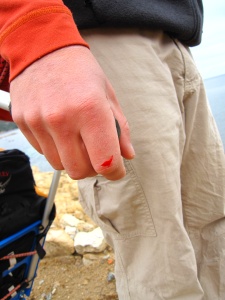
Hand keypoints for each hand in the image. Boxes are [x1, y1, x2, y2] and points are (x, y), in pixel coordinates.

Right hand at [10, 46, 134, 179]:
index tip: (117, 169)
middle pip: (80, 170)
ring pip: (60, 165)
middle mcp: (62, 119)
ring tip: (77, 140)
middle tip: (98, 155)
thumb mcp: (108, 94)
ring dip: (73, 159)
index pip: (105, 162)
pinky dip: (56, 149)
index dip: (115, 172)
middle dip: (93, 168)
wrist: (43, 49)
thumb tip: (126, 155)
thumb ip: (120, 128)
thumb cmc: (81, 71)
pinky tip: (60, 132)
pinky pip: (43, 152)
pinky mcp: (23, 123)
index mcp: (90, 110)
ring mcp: (39, 122)